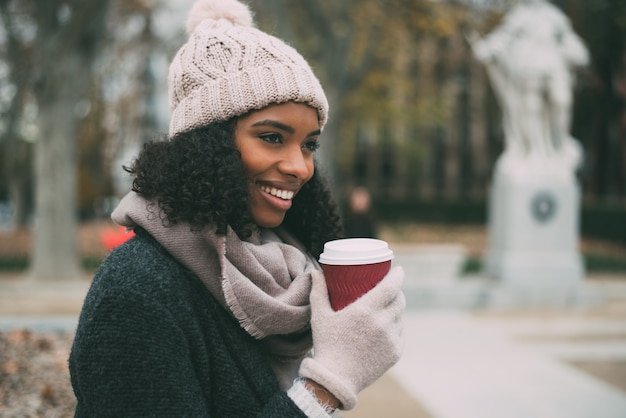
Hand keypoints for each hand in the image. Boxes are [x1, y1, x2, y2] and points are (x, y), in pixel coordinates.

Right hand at [299, 266, 404, 409]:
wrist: (336, 379)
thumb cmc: (326, 345)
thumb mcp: (320, 316)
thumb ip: (319, 292)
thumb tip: (315, 272)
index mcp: (365, 310)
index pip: (391, 287)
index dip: (397, 276)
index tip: (399, 269)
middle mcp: (382, 323)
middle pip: (399, 300)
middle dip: (397, 292)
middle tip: (389, 289)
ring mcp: (391, 339)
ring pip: (399, 317)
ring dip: (395, 310)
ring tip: (387, 308)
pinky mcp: (395, 353)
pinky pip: (399, 334)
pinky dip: (395, 328)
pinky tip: (387, 327)